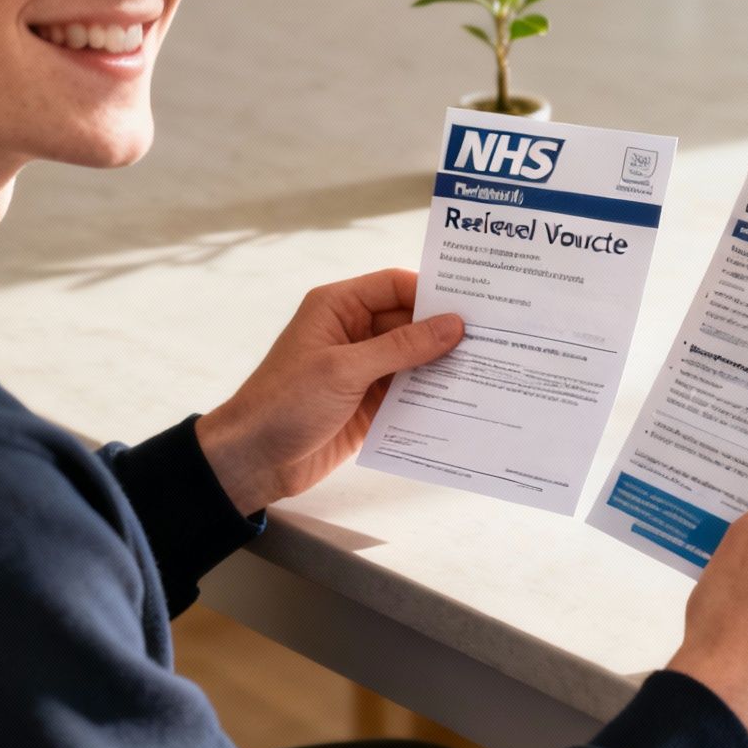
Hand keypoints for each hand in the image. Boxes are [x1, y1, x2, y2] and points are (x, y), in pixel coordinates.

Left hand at [196, 269, 463, 514]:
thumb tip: (452, 326)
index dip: (431, 292)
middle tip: (494, 339)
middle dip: (445, 332)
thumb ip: (401, 347)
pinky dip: (431, 396)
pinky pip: (408, 392)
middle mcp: (352, 333)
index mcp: (337, 308)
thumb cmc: (284, 403)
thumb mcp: (344, 370)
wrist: (253, 461)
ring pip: (413, 359)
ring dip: (442, 366)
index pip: (394, 286)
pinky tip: (463, 400)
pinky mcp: (369, 404)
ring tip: (488, 369)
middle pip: (409, 322)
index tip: (473, 303)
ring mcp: (362, 370)